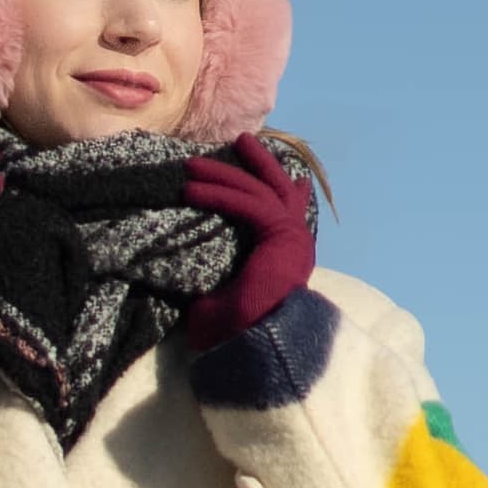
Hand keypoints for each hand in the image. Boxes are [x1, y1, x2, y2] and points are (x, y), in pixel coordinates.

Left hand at [182, 137, 319, 343]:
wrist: (263, 346)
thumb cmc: (242, 332)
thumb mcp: (227, 295)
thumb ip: (222, 274)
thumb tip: (192, 270)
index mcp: (290, 255)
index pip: (290, 211)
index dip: (285, 187)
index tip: (284, 172)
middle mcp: (297, 243)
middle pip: (279, 189)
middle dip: (259, 164)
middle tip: (242, 141)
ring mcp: (293, 237)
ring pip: (259, 190)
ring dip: (227, 172)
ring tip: (196, 161)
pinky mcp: (281, 236)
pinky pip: (247, 204)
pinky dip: (217, 194)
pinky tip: (190, 188)